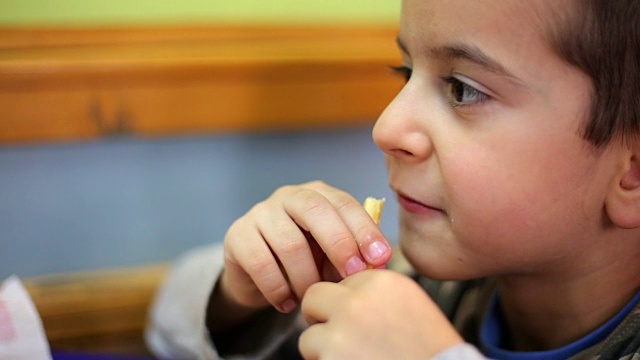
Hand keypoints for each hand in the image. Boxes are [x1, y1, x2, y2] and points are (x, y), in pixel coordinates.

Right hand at [219, 181, 391, 313]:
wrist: (256, 276)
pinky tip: (287, 304)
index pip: (343, 202)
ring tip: (312, 299)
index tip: (381, 257)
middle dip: (339, 244)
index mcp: (317, 194)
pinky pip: (261, 264)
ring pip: (289, 242)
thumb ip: (354, 255)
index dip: (363, 229)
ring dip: (306, 277)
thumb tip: (379, 264)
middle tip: (353, 275)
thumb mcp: (332, 256)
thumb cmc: (305, 262)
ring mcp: (259, 213)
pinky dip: (279, 289)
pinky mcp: (237, 236)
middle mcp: (287, 196)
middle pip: (314, 210)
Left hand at [299, 270, 463, 359]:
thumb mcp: (412, 306)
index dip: (347, 302)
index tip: (358, 318)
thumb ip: (378, 294)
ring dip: (324, 349)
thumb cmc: (431, 349)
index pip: (344, 281)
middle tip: (333, 334)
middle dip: (320, 316)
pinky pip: (313, 359)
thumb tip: (346, 294)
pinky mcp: (330, 358)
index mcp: (383, 282)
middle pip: (315, 296)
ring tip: (352, 357)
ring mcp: (341, 332)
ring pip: (309, 335)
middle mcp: (358, 302)